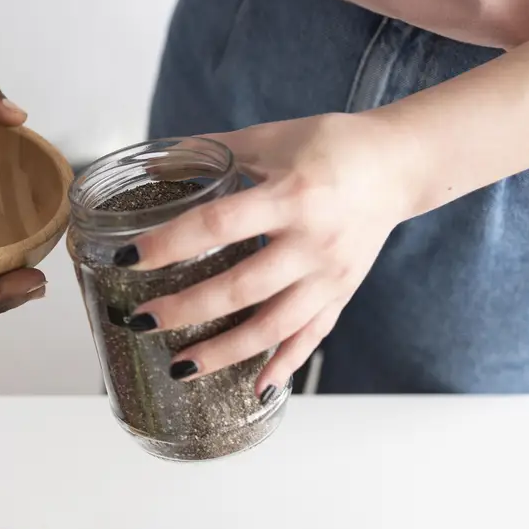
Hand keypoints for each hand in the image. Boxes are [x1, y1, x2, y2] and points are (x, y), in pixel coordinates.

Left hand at [116, 112, 416, 394]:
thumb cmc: (330, 145)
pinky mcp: (343, 293)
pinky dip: (285, 366)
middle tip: (141, 321)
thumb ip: (210, 152)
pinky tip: (255, 389)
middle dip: (186, 310)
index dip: (171, 244)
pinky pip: (311, 337)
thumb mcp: (269, 138)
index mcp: (291, 195)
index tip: (129, 259)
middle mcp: (313, 241)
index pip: (218, 225)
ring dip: (224, 352)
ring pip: (273, 326)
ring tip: (180, 368)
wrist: (399, 164)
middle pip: (241, 288)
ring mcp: (330, 274)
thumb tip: (149, 165)